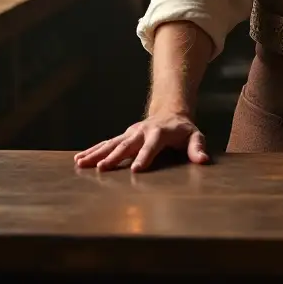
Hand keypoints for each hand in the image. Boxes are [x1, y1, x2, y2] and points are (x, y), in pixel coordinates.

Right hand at [73, 113, 208, 172]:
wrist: (170, 114)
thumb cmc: (184, 131)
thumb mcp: (195, 136)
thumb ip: (198, 148)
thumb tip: (203, 160)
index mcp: (160, 133)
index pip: (152, 145)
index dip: (145, 156)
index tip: (136, 170)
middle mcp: (142, 131)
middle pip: (127, 144)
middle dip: (115, 156)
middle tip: (102, 168)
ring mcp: (130, 133)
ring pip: (112, 143)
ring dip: (97, 153)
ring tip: (81, 163)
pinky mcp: (123, 137)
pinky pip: (106, 144)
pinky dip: (93, 151)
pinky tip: (79, 160)